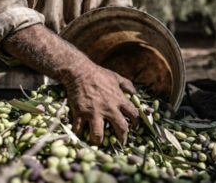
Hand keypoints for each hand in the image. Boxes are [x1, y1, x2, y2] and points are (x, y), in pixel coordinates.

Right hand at [2, 24, 137, 144]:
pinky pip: (79, 129)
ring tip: (98, 143)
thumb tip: (135, 92)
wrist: (79, 72)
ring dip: (99, 141)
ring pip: (98, 134)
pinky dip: (79, 134)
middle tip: (121, 141)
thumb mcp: (115, 77)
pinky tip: (80, 136)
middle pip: (121, 128)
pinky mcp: (80, 113)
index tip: (134, 126)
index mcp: (119, 99)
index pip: (133, 114)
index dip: (136, 122)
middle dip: (123, 138)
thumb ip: (127, 85)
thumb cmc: (98, 74)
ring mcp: (93, 112)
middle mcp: (108, 108)